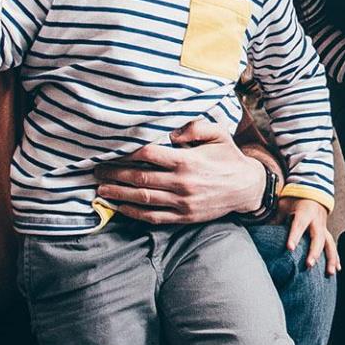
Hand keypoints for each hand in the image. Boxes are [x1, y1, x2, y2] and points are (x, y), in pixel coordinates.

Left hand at [92, 118, 265, 222]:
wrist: (247, 187)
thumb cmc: (229, 157)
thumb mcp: (219, 133)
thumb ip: (194, 127)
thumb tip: (170, 133)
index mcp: (188, 161)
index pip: (148, 155)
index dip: (126, 152)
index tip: (112, 150)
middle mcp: (182, 183)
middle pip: (139, 178)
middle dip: (114, 174)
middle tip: (97, 170)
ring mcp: (182, 202)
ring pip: (142, 198)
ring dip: (118, 194)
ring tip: (101, 190)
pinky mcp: (184, 216)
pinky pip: (153, 217)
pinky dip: (133, 212)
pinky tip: (119, 207)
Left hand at [280, 197, 338, 274]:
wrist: (313, 191)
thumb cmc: (295, 199)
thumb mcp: (284, 205)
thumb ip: (276, 218)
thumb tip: (261, 231)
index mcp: (305, 212)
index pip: (299, 225)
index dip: (294, 237)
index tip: (290, 248)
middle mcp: (317, 221)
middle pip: (317, 238)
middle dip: (314, 252)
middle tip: (309, 265)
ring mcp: (323, 227)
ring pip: (329, 244)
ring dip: (330, 259)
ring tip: (329, 272)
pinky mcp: (326, 233)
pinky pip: (332, 246)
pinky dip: (335, 258)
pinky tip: (337, 269)